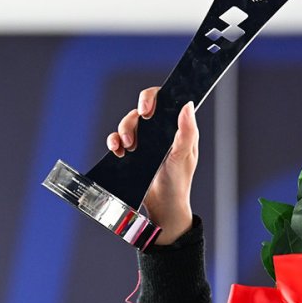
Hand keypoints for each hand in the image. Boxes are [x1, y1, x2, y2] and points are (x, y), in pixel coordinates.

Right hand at [106, 86, 197, 244]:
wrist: (163, 205)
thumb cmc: (179, 180)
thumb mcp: (185, 155)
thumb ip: (187, 131)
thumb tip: (187, 105)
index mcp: (174, 127)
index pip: (163, 101)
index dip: (151, 97)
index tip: (146, 109)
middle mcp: (158, 130)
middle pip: (140, 110)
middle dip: (134, 117)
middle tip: (136, 131)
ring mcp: (144, 140)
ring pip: (127, 123)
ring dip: (124, 131)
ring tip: (129, 147)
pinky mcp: (130, 152)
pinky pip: (116, 139)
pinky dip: (113, 141)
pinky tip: (118, 151)